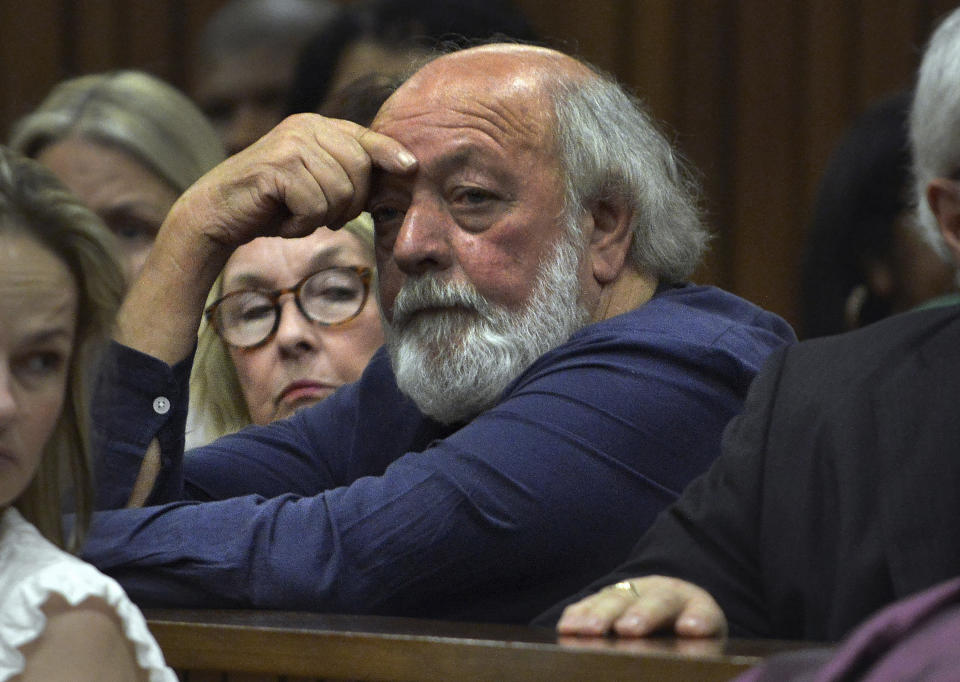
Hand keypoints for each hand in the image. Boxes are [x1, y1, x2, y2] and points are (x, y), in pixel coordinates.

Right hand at [168, 113, 416, 250]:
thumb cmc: (272, 204)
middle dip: (349, 204)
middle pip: (361, 170)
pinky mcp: (277, 168)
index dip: (390, 154)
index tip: (411, 167)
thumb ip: (347, 171)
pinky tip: (283, 221)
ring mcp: (290, 145)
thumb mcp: (315, 181)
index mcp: (316, 126)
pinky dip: (302, 225)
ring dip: (322, 217)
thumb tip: (402, 169)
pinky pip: (316, 207)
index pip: (366, 137)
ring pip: (341, 192)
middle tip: (321, 215)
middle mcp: (304, 127)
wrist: (217, 214)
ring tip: (296, 216)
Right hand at [555, 575, 726, 637]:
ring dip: (603, 613)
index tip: (690, 629)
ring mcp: (636, 590)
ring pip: (620, 598)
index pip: (703, 613)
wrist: (672, 609)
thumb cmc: (687, 638)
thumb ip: (692, 647)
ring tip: (590, 629)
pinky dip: (579, 614)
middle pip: (658, 601)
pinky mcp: (610, 595)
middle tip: (629, 629)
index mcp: (698, 609)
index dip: (698, 620)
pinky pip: (592, 602)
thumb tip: (681, 658)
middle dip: (642, 614)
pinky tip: (567, 626)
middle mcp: (666, 594)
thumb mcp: (700, 645)